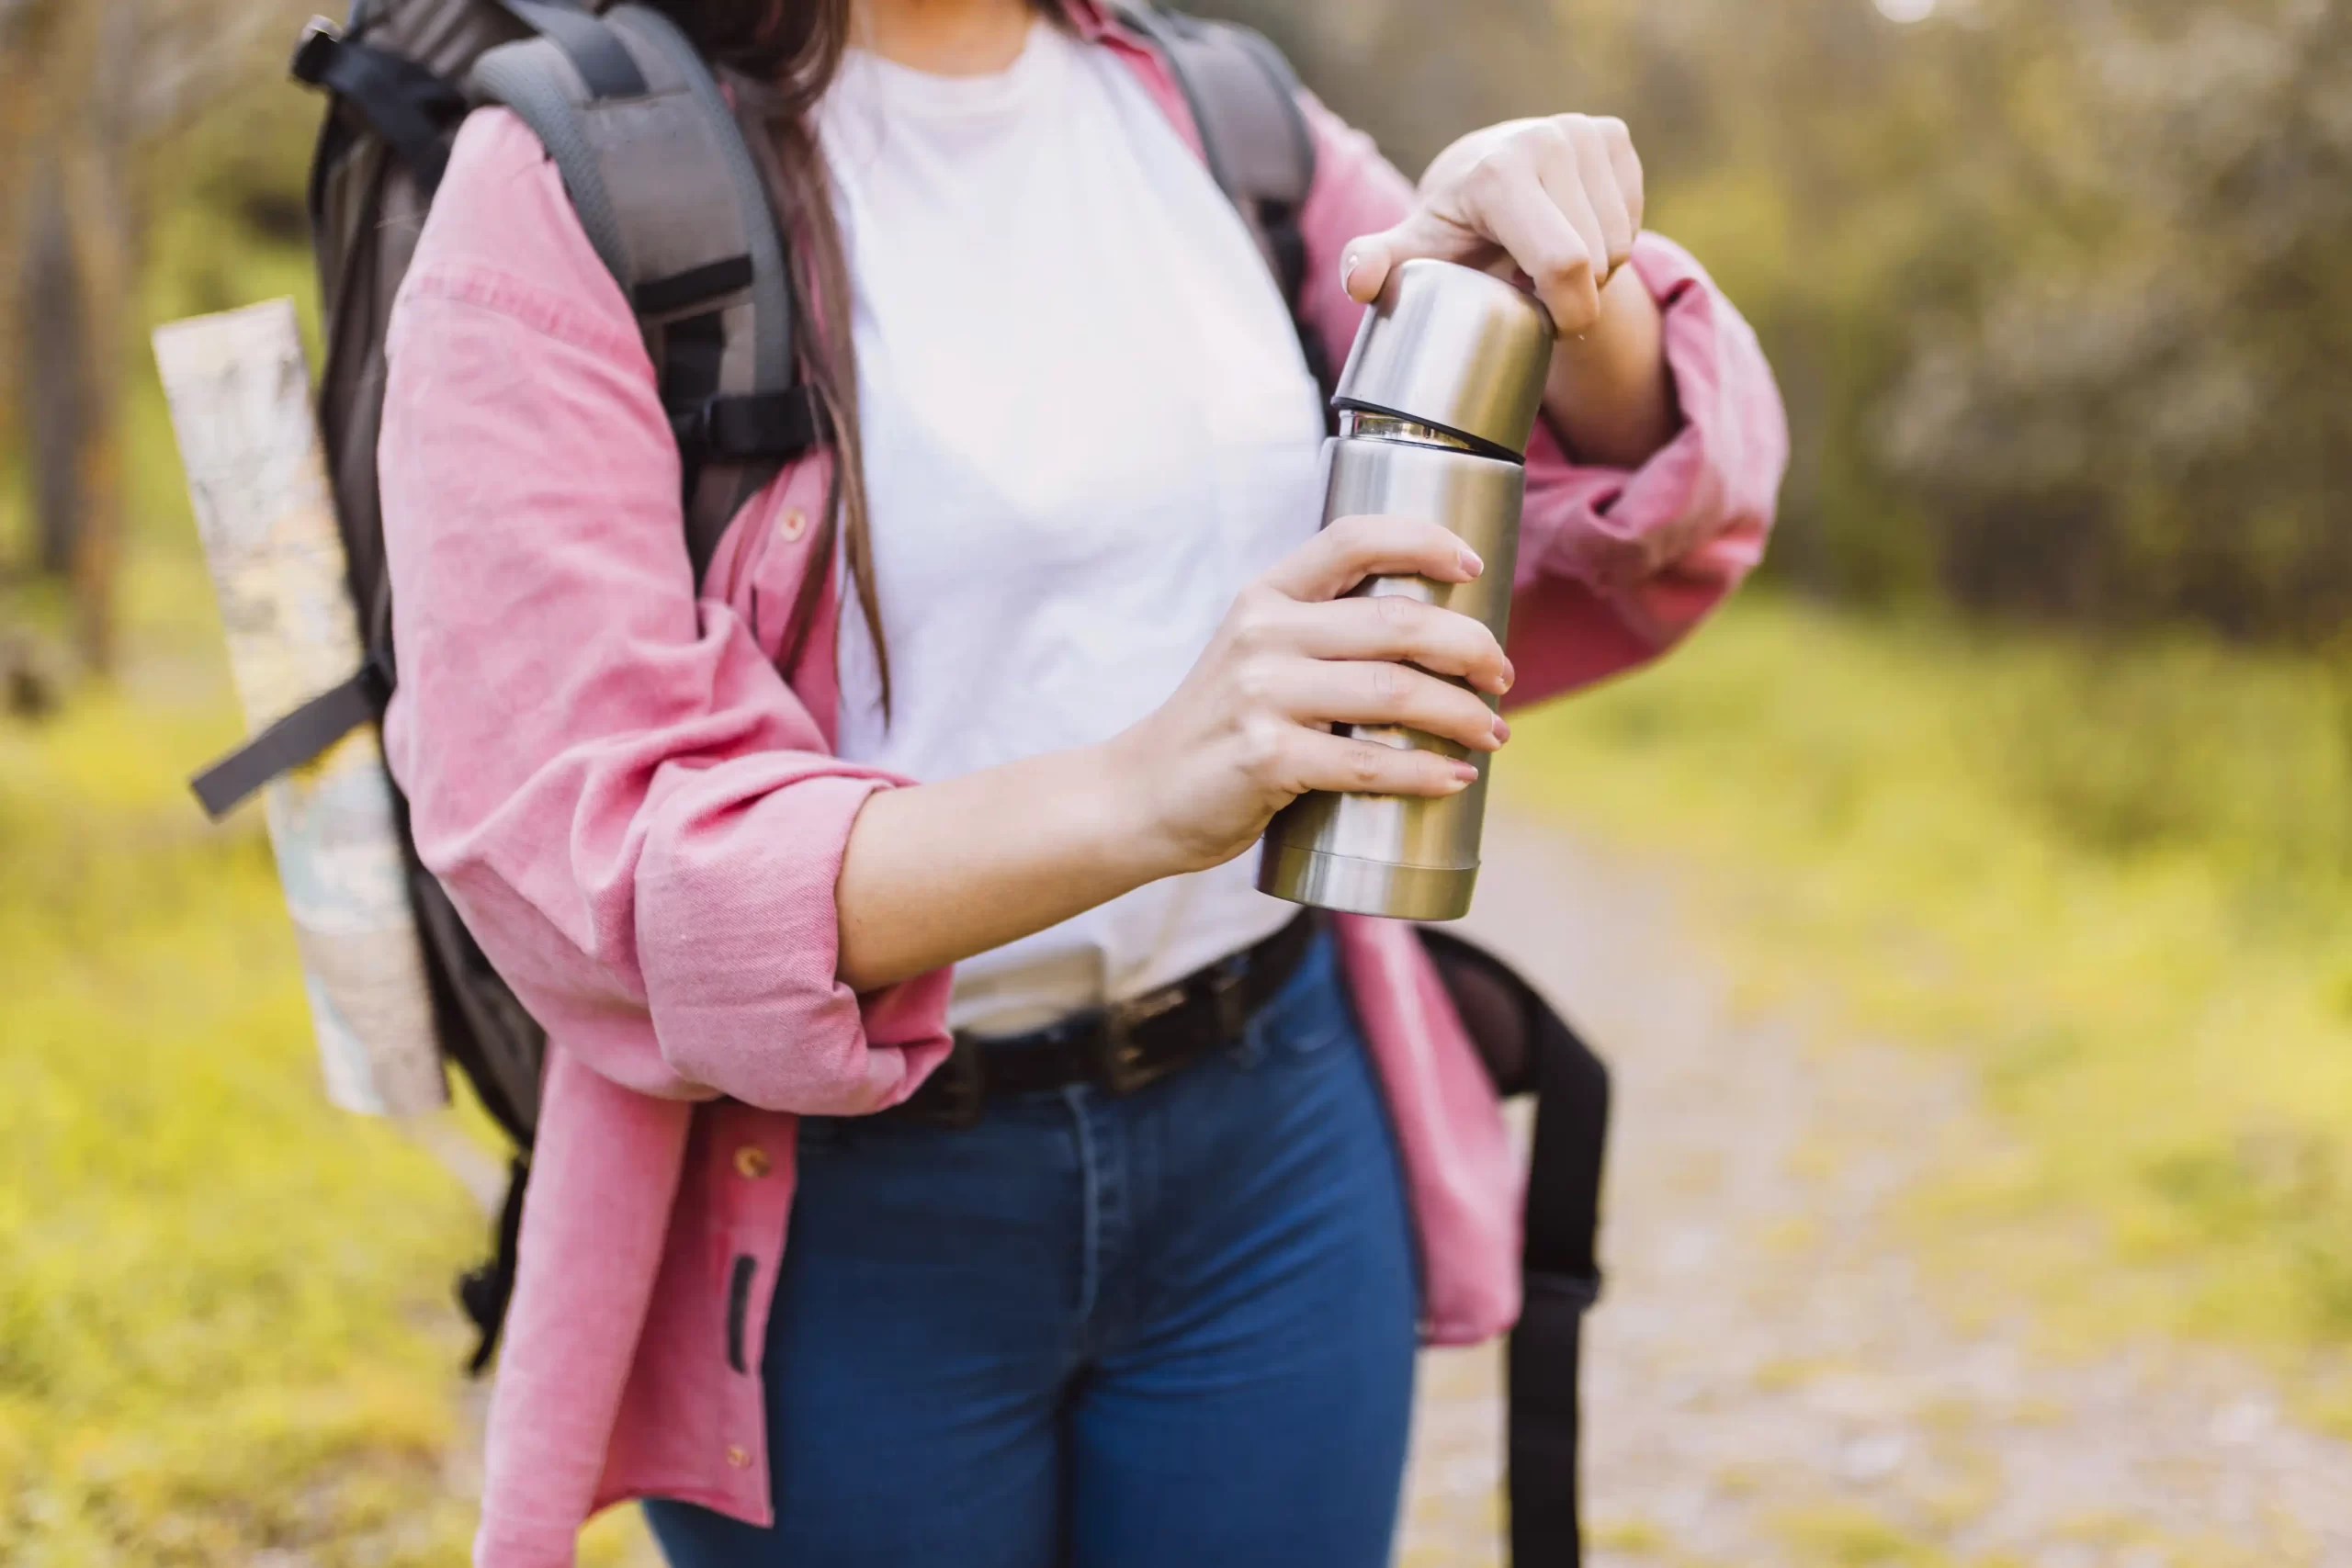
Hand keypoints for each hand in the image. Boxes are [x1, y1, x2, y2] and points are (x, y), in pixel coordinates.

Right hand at [1113, 515, 1514, 875]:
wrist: (1142, 794)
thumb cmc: (1222, 727)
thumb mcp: (1256, 654)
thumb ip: (1321, 633)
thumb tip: (1435, 636)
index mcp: (1266, 596)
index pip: (1354, 538)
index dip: (1425, 540)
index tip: (1475, 567)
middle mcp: (1264, 634)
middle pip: (1398, 622)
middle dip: (1471, 646)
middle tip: (1502, 676)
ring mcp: (1262, 695)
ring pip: (1395, 691)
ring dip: (1462, 714)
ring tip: (1493, 733)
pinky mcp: (1266, 757)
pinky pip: (1368, 762)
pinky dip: (1424, 772)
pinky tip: (1455, 778)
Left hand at [1342, 114, 1644, 337]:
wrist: (1481, 169)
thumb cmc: (1451, 227)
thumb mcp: (1412, 250)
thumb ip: (1374, 265)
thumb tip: (1359, 283)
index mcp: (1500, 173)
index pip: (1564, 263)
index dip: (1565, 311)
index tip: (1541, 322)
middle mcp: (1547, 140)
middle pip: (1597, 260)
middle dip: (1575, 295)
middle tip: (1535, 287)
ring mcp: (1585, 132)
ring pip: (1622, 243)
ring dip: (1594, 270)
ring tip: (1547, 259)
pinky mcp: (1613, 134)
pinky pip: (1635, 218)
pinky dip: (1612, 238)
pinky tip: (1572, 229)